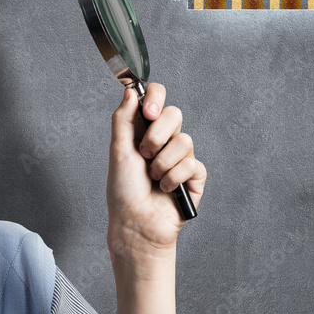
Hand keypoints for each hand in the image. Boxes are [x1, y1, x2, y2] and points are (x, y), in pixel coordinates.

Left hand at [107, 82, 205, 263]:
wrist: (136, 223)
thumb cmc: (123, 191)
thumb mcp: (118, 150)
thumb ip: (123, 118)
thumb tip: (130, 90)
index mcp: (144, 129)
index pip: (156, 98)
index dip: (156, 98)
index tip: (148, 112)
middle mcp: (164, 139)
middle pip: (175, 114)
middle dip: (157, 136)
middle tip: (145, 154)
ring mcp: (181, 157)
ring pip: (184, 141)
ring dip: (163, 163)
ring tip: (153, 178)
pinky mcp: (194, 176)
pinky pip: (193, 164)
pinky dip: (174, 178)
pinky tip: (165, 189)